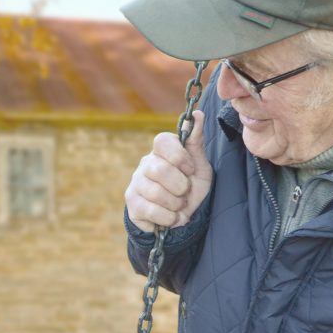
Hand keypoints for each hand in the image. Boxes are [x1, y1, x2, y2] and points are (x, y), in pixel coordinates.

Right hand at [125, 109, 212, 232]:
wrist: (183, 216)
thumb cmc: (191, 187)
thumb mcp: (200, 165)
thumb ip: (196, 141)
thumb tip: (197, 114)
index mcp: (162, 151)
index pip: (162, 141)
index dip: (179, 157)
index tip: (190, 169)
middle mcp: (145, 164)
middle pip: (159, 169)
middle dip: (180, 186)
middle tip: (185, 192)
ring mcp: (136, 183)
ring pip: (155, 192)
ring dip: (176, 204)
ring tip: (179, 205)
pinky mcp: (132, 203)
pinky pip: (150, 210)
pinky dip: (168, 218)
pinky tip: (172, 217)